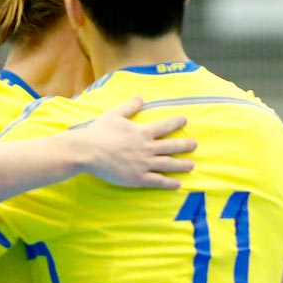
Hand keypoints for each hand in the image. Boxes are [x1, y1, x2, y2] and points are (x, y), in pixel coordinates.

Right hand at [75, 96, 196, 189]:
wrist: (88, 151)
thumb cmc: (99, 131)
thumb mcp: (115, 114)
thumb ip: (130, 107)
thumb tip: (140, 98)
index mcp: (142, 132)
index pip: (164, 126)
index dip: (176, 122)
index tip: (185, 120)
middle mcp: (147, 148)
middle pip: (171, 146)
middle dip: (185, 145)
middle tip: (195, 144)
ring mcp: (144, 164)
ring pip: (168, 164)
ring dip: (181, 165)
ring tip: (192, 165)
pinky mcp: (138, 178)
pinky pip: (157, 181)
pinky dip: (169, 183)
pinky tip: (178, 184)